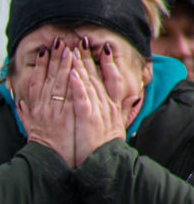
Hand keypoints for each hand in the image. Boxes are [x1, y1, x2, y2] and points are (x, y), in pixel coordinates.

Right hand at [13, 38, 76, 167]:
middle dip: (56, 58)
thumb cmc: (43, 149)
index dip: (42, 66)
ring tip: (71, 48)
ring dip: (66, 64)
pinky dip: (74, 83)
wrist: (48, 164)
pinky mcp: (68, 118)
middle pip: (51, 78)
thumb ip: (25, 115)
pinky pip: (72, 96)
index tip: (45, 51)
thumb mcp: (30, 130)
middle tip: (60, 42)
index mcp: (38, 109)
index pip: (39, 82)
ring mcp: (58, 112)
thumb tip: (19, 103)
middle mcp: (46, 108)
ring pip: (62, 83)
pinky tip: (77, 70)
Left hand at [71, 38, 139, 164]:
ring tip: (72, 50)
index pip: (110, 78)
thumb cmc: (103, 145)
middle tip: (81, 41)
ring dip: (80, 65)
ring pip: (88, 83)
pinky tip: (72, 73)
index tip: (102, 47)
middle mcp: (105, 104)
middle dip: (87, 58)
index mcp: (109, 105)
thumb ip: (118, 111)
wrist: (104, 162)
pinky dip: (78, 85)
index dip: (106, 63)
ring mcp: (96, 110)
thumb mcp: (114, 125)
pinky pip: (82, 98)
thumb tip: (130, 100)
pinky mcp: (87, 118)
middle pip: (96, 76)